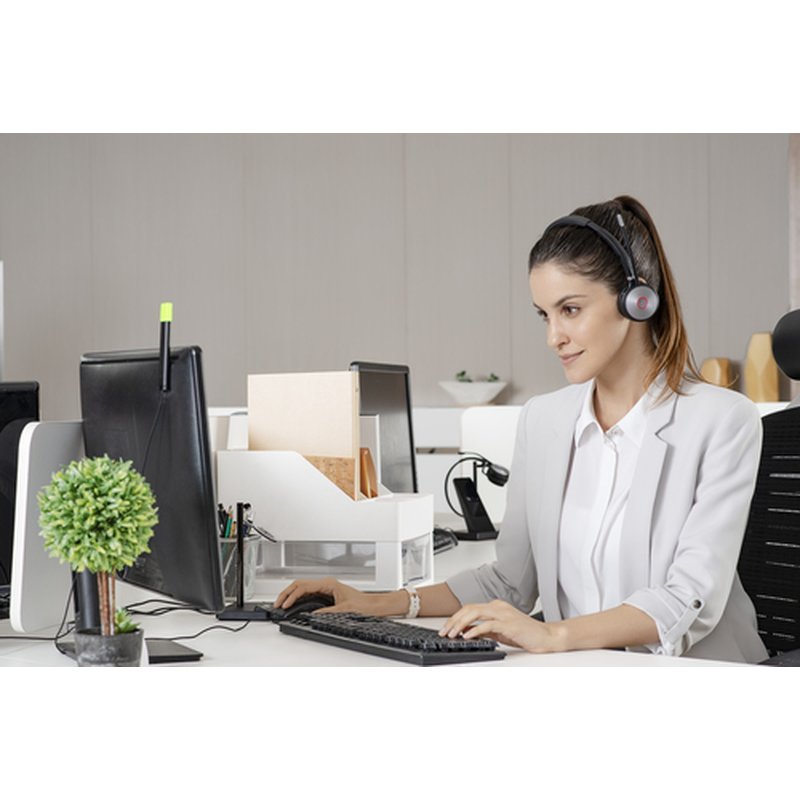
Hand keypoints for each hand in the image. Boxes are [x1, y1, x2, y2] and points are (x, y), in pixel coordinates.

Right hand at [273, 578, 389, 615]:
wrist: (374, 606)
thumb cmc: (364, 605)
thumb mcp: (344, 610)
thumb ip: (327, 612)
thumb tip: (311, 615)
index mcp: (329, 583)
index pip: (304, 586)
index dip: (292, 595)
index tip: (284, 605)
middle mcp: (326, 584)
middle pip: (300, 585)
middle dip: (286, 594)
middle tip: (276, 604)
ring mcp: (325, 588)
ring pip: (302, 589)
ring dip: (290, 596)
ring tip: (281, 605)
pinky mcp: (325, 595)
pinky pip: (307, 594)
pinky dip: (297, 599)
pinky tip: (292, 605)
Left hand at [439, 600, 562, 652]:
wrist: (546, 636)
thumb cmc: (525, 634)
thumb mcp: (500, 632)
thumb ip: (485, 630)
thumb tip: (467, 633)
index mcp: (495, 607)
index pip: (470, 608)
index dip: (455, 618)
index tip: (446, 628)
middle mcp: (498, 607)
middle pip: (469, 609)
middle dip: (454, 621)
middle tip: (445, 632)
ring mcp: (503, 614)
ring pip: (475, 614)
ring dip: (461, 624)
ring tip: (453, 634)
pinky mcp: (509, 623)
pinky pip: (488, 624)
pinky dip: (475, 630)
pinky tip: (468, 636)